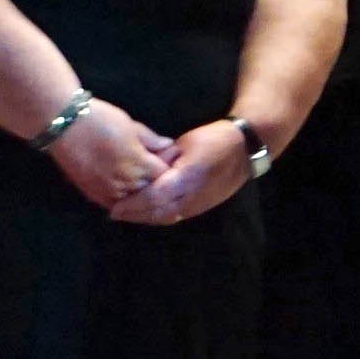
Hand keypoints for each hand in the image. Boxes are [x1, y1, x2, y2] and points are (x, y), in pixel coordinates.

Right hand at [43, 98, 178, 213]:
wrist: (62, 126)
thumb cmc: (100, 120)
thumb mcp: (132, 126)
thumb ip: (151, 140)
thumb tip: (168, 145)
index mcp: (139, 164)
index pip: (165, 176)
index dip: (169, 168)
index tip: (168, 159)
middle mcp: (125, 182)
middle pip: (152, 191)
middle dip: (157, 182)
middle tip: (157, 171)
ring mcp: (107, 191)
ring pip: (134, 201)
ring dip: (140, 193)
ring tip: (142, 181)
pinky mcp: (92, 195)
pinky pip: (115, 205)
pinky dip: (123, 201)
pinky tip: (126, 190)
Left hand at [111, 121, 255, 225]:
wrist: (246, 149)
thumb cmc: (215, 139)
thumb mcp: (185, 142)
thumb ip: (163, 158)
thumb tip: (143, 169)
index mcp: (186, 177)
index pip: (153, 197)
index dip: (132, 205)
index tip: (113, 207)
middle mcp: (191, 196)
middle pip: (157, 213)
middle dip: (135, 215)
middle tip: (114, 213)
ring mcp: (198, 204)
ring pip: (166, 218)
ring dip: (146, 219)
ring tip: (129, 215)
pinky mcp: (203, 207)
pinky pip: (176, 216)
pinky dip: (159, 217)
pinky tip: (149, 213)